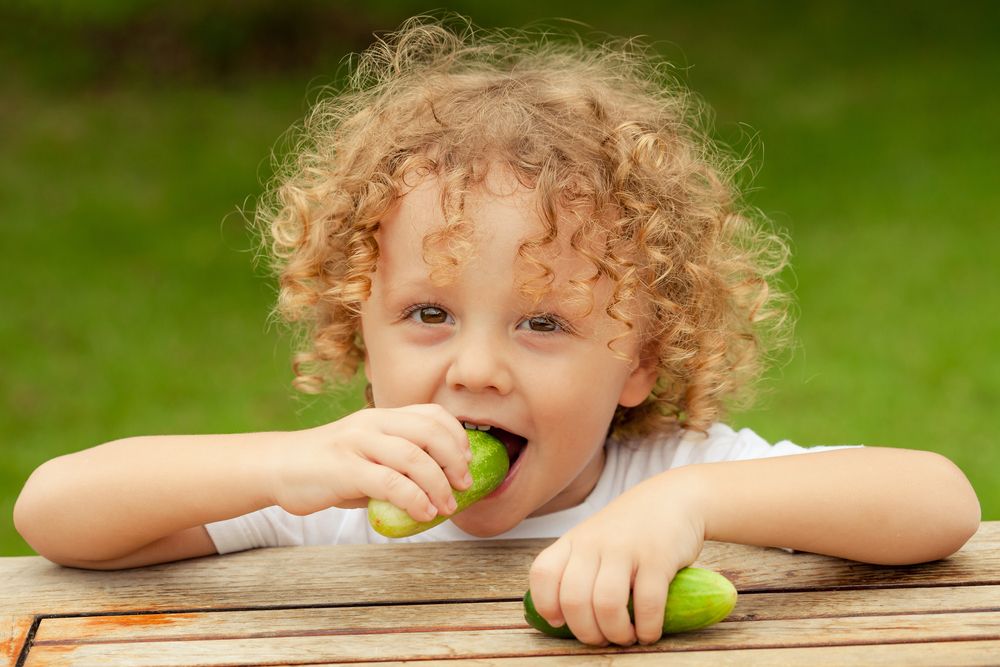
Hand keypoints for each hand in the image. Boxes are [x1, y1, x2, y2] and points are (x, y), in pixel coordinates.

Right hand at [267, 404, 471, 521]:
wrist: (278, 467)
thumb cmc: (327, 467)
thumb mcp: (366, 455)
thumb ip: (396, 465)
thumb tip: (437, 490)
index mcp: (381, 417)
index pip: (430, 413)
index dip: (456, 435)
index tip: (467, 459)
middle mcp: (371, 423)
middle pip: (428, 432)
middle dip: (454, 459)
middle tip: (464, 484)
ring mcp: (357, 444)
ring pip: (413, 457)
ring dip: (438, 484)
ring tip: (448, 506)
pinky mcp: (344, 469)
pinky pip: (389, 483)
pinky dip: (414, 499)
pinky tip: (423, 513)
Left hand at [528, 472, 705, 645]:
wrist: (674, 498)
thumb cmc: (631, 528)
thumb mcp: (595, 538)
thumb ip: (579, 567)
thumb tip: (568, 618)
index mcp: (573, 540)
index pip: (543, 573)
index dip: (546, 604)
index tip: (560, 621)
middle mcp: (593, 542)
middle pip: (573, 599)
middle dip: (586, 632)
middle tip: (601, 638)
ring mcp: (625, 548)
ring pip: (606, 604)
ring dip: (615, 632)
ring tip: (625, 636)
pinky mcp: (658, 557)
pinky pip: (647, 603)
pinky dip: (647, 628)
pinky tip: (649, 632)